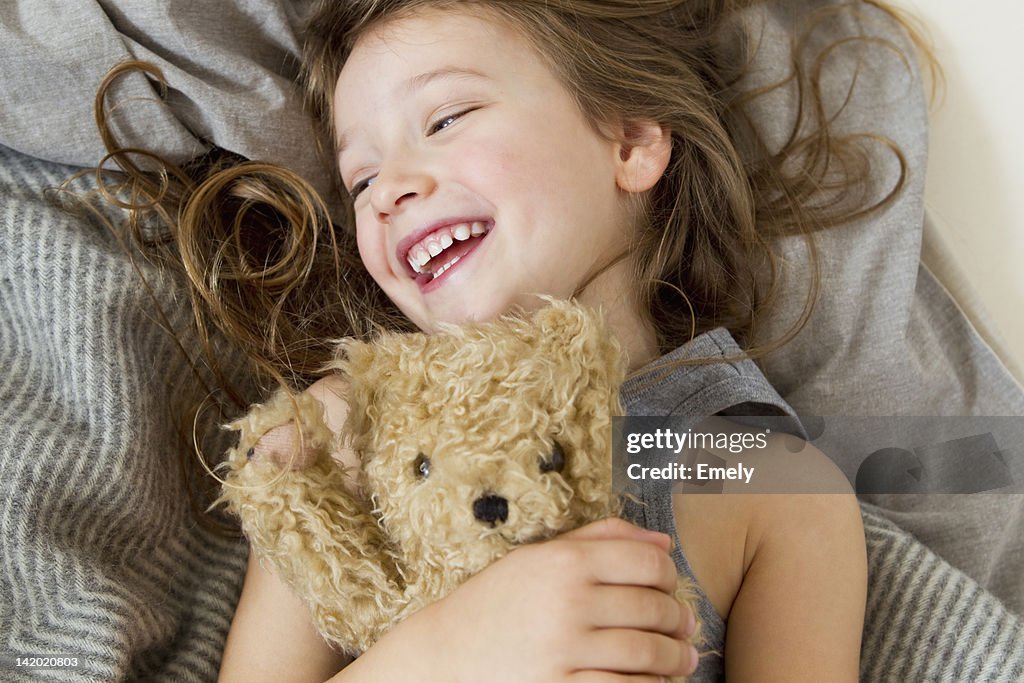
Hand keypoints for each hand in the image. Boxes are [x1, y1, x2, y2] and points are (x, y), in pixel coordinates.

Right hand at [417, 517, 698, 682]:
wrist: (445, 655)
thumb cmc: (496, 603)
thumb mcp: (539, 558)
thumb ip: (600, 540)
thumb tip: (663, 540)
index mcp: (564, 560)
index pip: (647, 561)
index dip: (670, 575)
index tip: (672, 587)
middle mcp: (568, 600)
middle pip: (653, 607)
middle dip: (679, 619)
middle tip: (685, 627)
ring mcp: (565, 648)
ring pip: (647, 652)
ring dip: (675, 658)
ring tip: (682, 659)